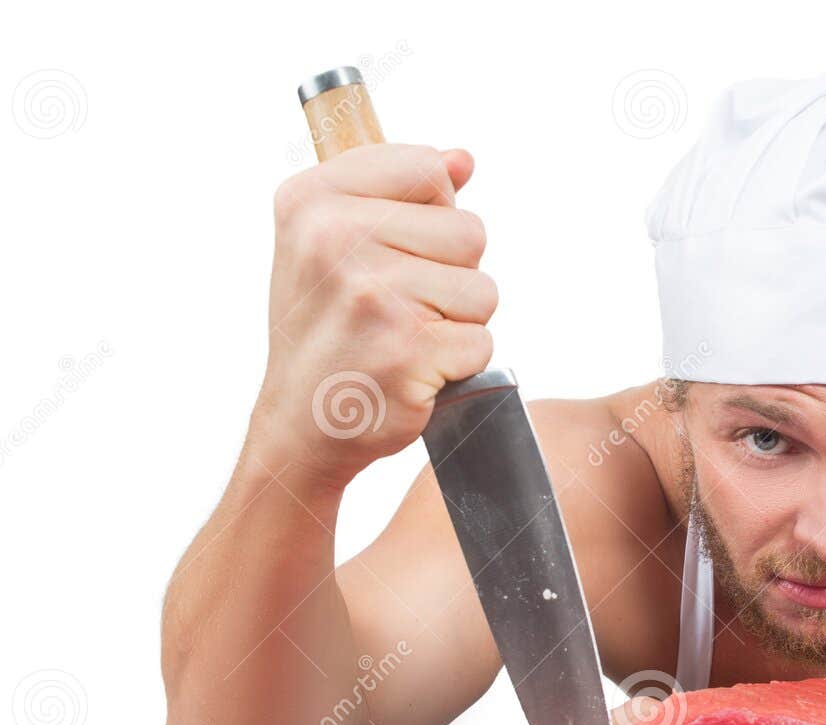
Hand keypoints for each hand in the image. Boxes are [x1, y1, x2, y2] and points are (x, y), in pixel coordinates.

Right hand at [249, 144, 497, 485]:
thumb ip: (400, 192)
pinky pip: (482, 341)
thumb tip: (463, 159)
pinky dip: (459, 363)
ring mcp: (372, 294)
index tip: (392, 249)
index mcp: (313, 199)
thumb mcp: (334, 244)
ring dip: (459, 321)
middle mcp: (336, 238)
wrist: (302, 424)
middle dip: (452, 274)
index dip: (432, 213)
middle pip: (469, 230)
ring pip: (483, 288)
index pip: (429, 168)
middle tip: (399, 307)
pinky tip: (412, 370)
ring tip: (406, 337)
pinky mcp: (407, 349)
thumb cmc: (327, 331)